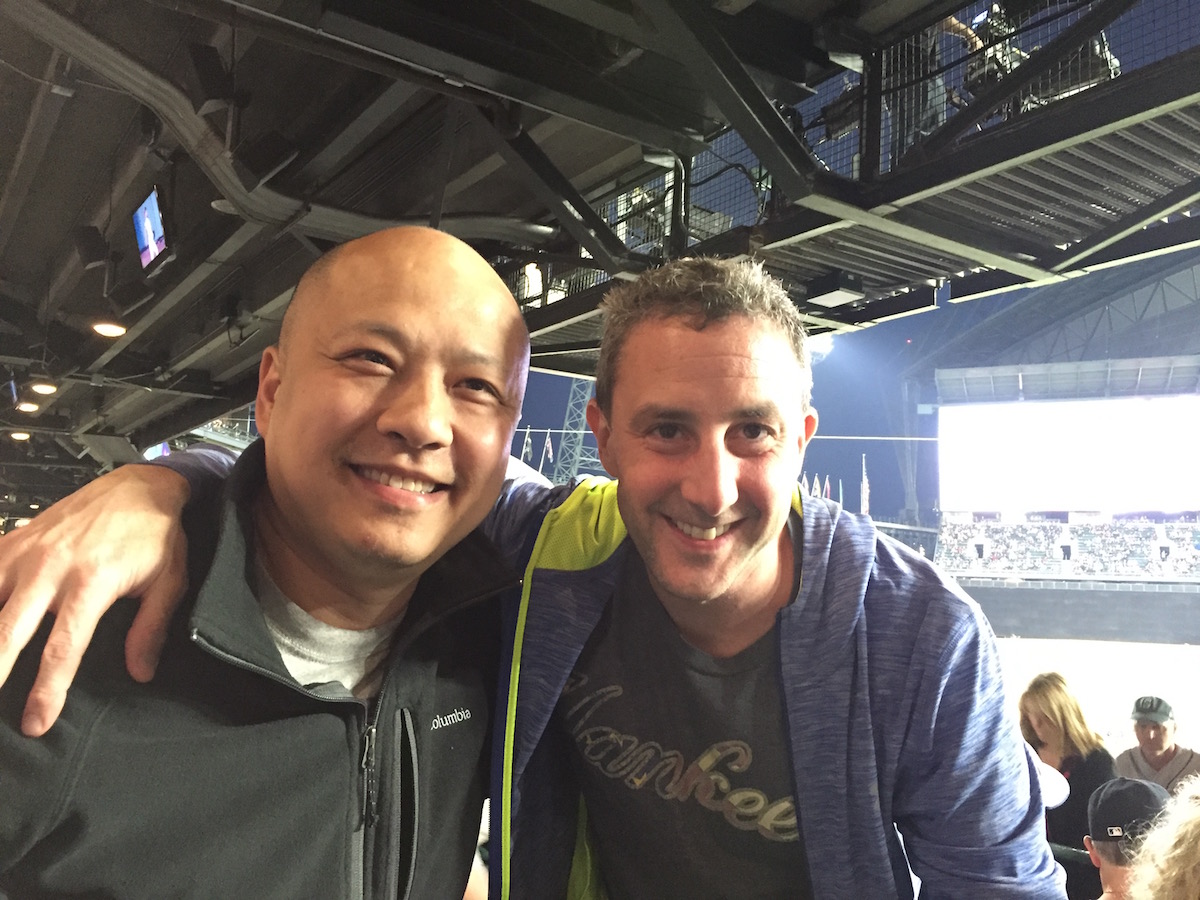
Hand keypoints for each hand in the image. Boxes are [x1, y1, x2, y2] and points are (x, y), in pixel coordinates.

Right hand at [0, 464, 190, 735]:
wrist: (140, 486)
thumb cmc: (155, 535)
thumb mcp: (169, 581)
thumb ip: (151, 628)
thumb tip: (141, 672)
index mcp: (91, 582)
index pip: (63, 648)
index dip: (47, 689)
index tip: (36, 722)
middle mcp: (50, 568)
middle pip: (7, 631)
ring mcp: (25, 553)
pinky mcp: (12, 540)